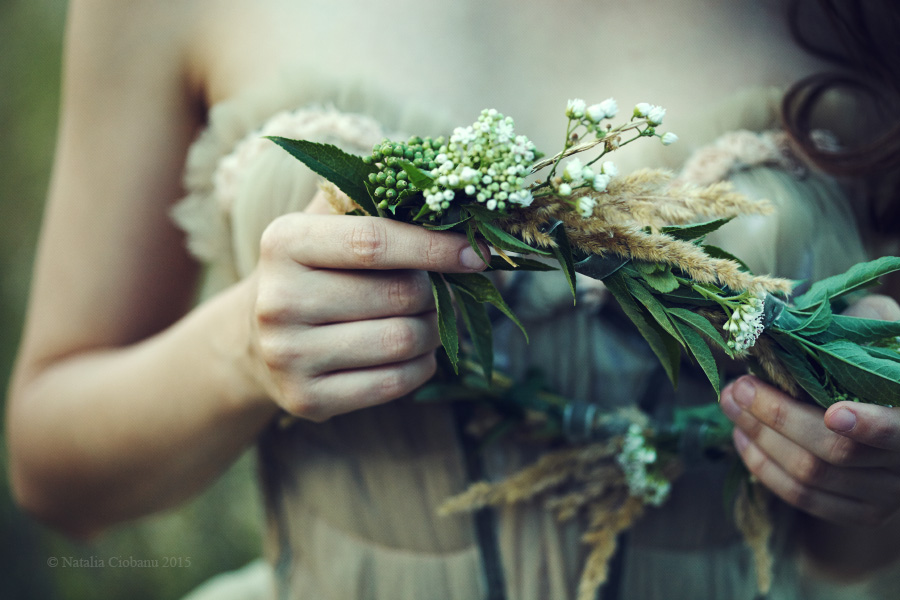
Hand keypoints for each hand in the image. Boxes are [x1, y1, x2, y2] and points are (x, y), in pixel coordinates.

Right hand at [250, 193, 487, 421]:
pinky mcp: (305, 398)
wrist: (261, 339)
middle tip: (434, 291)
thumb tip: (450, 192)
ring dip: (433, 330)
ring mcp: (287, 355)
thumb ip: (378, 198)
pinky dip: (421, 366)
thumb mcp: (332, 223)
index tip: (476, 254)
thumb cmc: (319, 270)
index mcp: (284, 242)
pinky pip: (393, 383)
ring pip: (402, 340)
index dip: (433, 247)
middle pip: (398, 295)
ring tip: (425, 320)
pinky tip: (415, 353)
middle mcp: (278, 300)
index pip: (374, 242)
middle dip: (433, 292)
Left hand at [720, 295, 899, 525]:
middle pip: (836, 452)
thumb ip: (862, 319)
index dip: (869, 426)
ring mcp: (886, 494)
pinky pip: (804, 498)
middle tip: (738, 388)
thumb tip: (801, 318)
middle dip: (778, 418)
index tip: (833, 412)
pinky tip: (743, 439)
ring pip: (812, 476)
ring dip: (761, 440)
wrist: (890, 402)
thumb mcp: (881, 328)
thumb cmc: (882, 356)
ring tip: (731, 405)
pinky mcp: (861, 512)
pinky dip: (765, 468)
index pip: (898, 431)